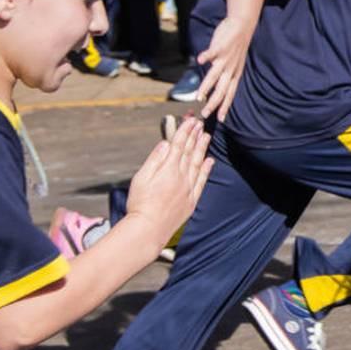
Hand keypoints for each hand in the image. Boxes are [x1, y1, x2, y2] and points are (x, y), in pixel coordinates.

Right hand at [124, 117, 213, 249]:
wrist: (149, 229)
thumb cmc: (140, 204)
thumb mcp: (141, 178)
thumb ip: (154, 160)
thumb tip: (165, 144)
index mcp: (168, 169)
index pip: (179, 145)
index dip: (185, 131)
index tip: (190, 120)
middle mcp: (181, 177)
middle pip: (190, 151)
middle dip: (195, 135)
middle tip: (200, 123)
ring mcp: (188, 189)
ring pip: (197, 163)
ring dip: (202, 148)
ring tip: (206, 136)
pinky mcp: (191, 200)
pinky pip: (201, 181)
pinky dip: (206, 169)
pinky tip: (209, 161)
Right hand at [195, 15, 254, 120]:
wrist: (243, 25)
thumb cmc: (236, 45)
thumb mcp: (234, 63)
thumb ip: (225, 73)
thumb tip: (214, 84)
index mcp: (234, 73)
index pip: (230, 94)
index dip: (225, 106)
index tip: (221, 119)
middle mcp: (230, 69)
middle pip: (221, 89)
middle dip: (213, 103)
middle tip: (205, 114)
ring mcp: (226, 58)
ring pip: (215, 75)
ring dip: (206, 86)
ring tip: (198, 96)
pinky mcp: (221, 46)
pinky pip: (212, 52)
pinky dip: (206, 56)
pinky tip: (199, 61)